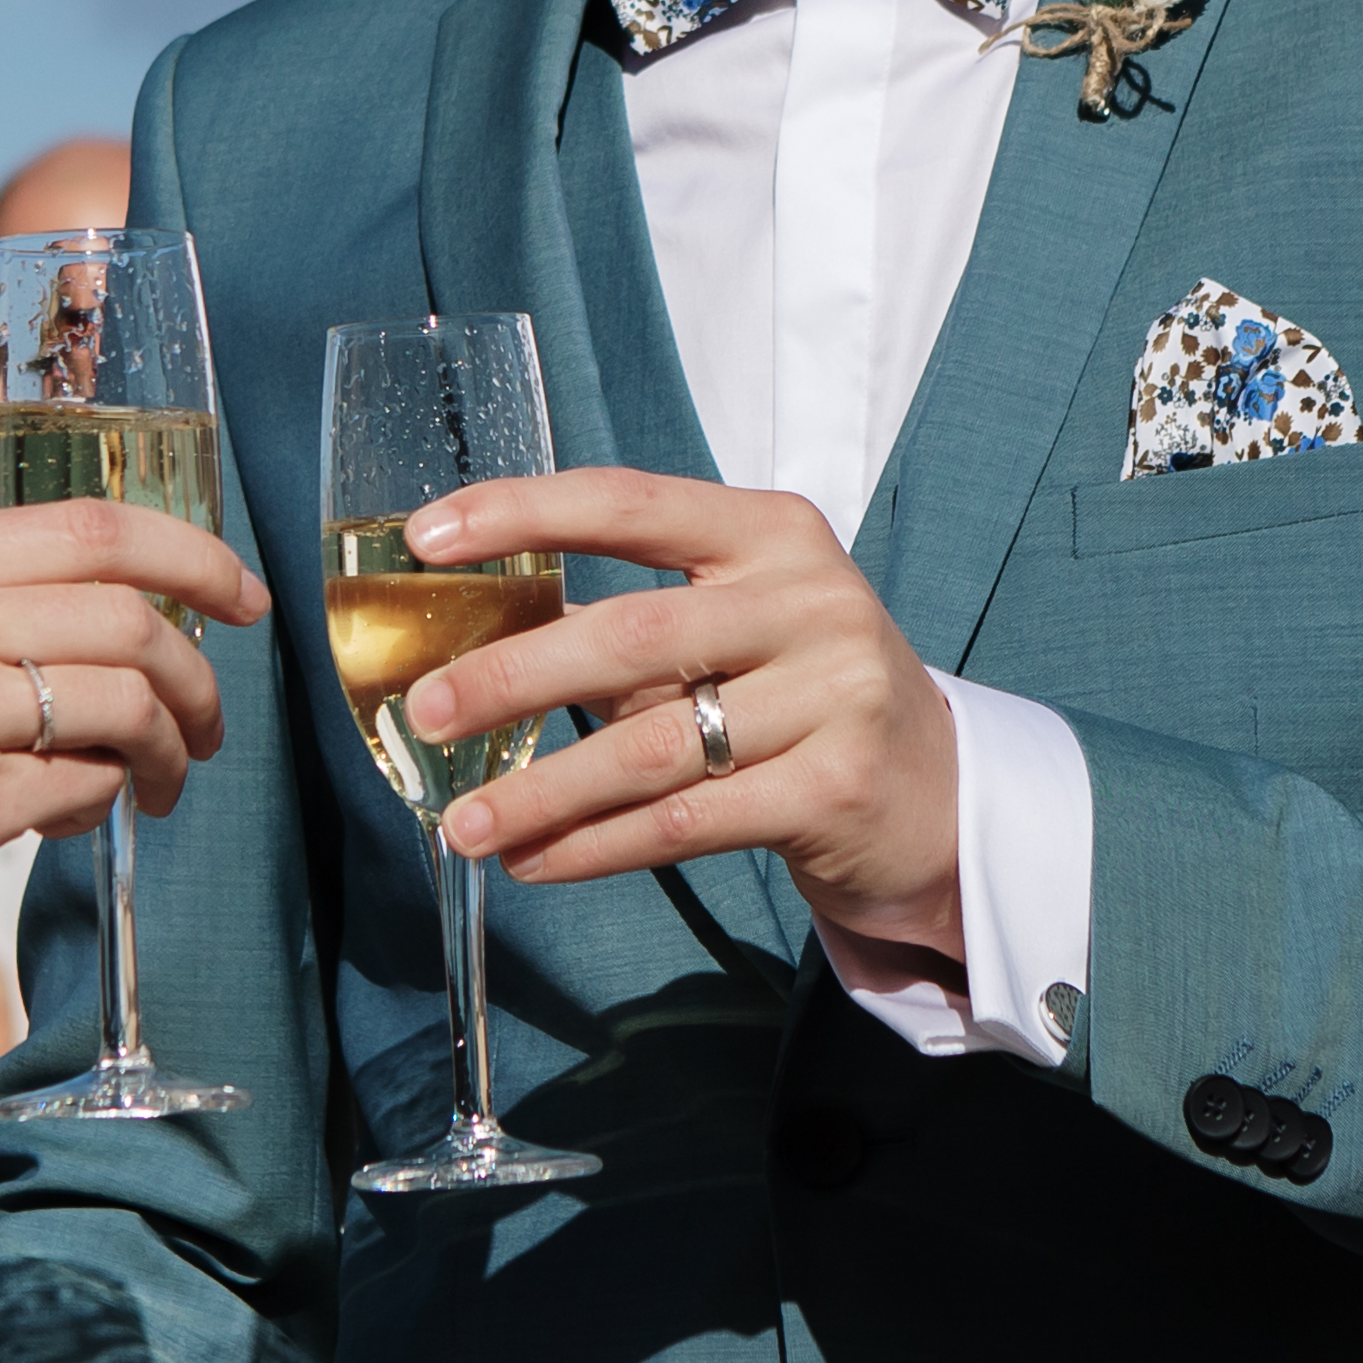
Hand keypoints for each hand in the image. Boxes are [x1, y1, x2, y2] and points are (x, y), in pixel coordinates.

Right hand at [0, 504, 263, 1025]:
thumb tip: (77, 611)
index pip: (95, 526)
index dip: (196, 558)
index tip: (241, 598)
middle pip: (133, 615)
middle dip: (201, 673)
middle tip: (210, 723)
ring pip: (127, 702)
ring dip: (170, 747)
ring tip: (163, 782)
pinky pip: (86, 789)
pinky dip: (105, 802)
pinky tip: (79, 817)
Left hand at [392, 471, 963, 957]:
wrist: (939, 797)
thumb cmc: (804, 698)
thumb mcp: (733, 632)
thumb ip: (625, 631)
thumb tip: (468, 650)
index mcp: (772, 533)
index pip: (629, 502)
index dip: (522, 513)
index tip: (426, 538)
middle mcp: (811, 600)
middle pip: (632, 634)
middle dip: (512, 676)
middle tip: (423, 712)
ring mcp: (835, 694)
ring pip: (653, 745)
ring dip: (542, 789)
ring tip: (463, 823)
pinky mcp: (836, 788)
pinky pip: (687, 820)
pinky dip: (597, 845)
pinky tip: (536, 861)